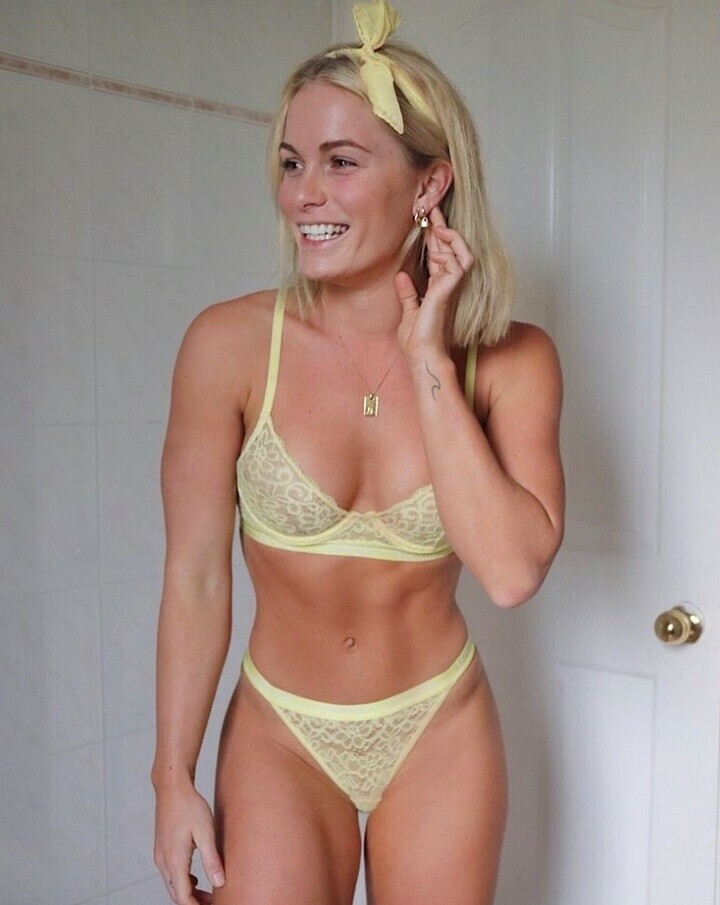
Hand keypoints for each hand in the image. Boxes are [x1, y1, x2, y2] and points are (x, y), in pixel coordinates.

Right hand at [153, 784, 224, 903]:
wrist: (172, 787)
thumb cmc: (189, 806)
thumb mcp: (205, 832)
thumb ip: (212, 858)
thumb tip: (220, 882)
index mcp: (174, 860)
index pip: (183, 897)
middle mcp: (164, 862)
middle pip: (177, 893)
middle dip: (194, 901)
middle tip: (215, 901)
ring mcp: (160, 855)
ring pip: (173, 884)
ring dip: (189, 891)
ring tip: (209, 893)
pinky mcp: (162, 848)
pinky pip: (171, 873)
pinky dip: (183, 880)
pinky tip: (196, 877)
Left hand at [395, 206, 473, 364]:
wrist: (421, 356)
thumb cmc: (417, 341)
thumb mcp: (408, 312)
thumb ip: (408, 294)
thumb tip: (401, 276)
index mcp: (438, 288)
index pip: (439, 255)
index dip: (434, 237)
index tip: (426, 220)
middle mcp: (447, 285)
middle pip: (450, 249)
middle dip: (442, 227)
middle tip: (432, 207)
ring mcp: (451, 287)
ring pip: (462, 252)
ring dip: (450, 236)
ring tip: (436, 224)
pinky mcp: (450, 290)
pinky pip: (458, 263)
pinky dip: (450, 252)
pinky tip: (436, 247)